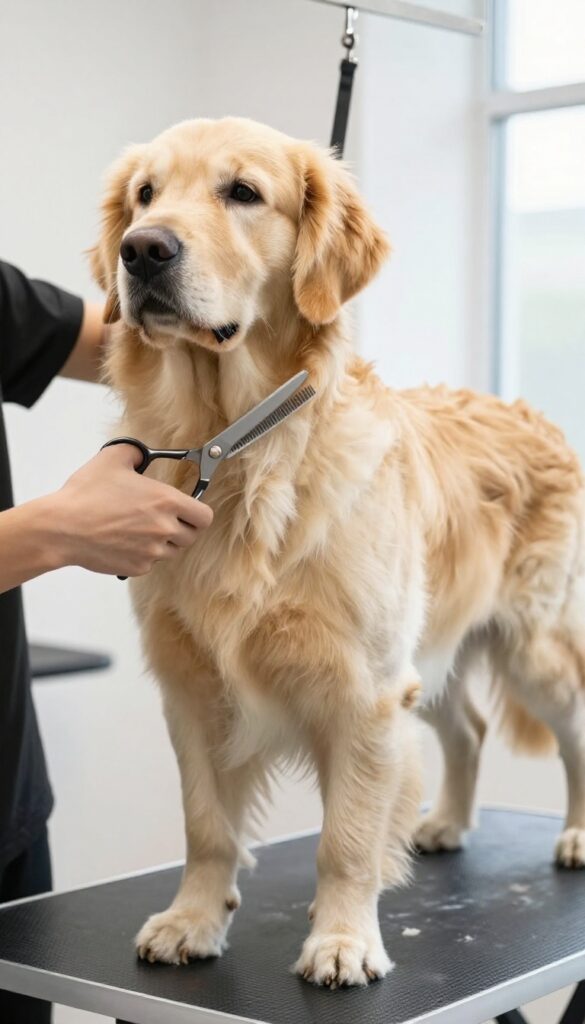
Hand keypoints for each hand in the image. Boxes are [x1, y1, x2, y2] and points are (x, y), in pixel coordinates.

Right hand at [50, 443, 212, 576]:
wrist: (63, 528)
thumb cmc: (86, 495)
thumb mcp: (112, 458)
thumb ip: (135, 452)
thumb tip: (141, 454)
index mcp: (166, 502)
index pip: (205, 516)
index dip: (198, 513)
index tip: (189, 510)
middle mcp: (164, 529)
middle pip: (191, 536)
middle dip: (182, 527)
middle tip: (163, 519)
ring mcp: (152, 552)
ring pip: (172, 551)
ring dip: (163, 542)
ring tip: (141, 529)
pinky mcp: (137, 568)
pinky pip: (151, 563)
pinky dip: (144, 555)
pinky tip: (125, 541)